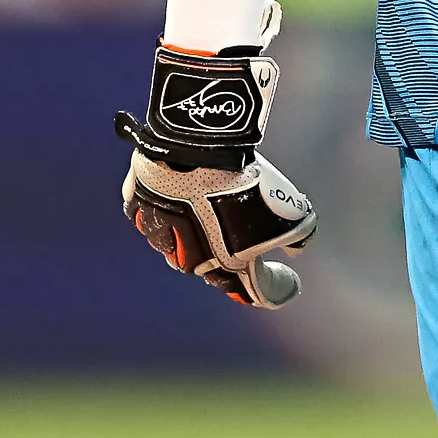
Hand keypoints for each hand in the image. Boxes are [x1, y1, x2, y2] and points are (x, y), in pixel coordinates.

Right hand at [113, 15, 317, 309]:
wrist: (201, 144)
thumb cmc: (247, 180)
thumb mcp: (292, 210)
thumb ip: (299, 235)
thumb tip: (296, 249)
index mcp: (230, 265)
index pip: (259, 293)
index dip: (278, 288)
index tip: (289, 281)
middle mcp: (192, 259)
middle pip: (212, 272)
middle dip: (228, 260)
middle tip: (241, 239)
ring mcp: (162, 235)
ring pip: (176, 247)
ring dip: (192, 236)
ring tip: (205, 212)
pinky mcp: (139, 208)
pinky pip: (150, 218)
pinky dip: (164, 212)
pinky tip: (175, 199)